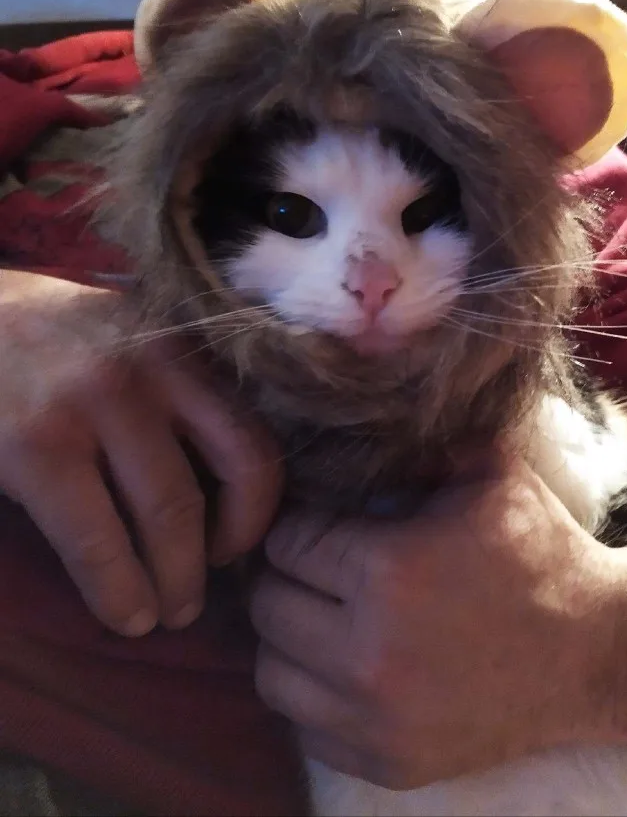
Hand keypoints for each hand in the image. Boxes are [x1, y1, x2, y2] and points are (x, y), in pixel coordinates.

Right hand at [0, 270, 282, 636]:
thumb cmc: (57, 346)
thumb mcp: (134, 350)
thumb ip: (181, 403)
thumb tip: (225, 499)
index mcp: (185, 351)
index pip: (252, 442)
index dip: (255, 512)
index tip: (234, 547)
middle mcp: (153, 368)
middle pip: (217, 480)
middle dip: (209, 559)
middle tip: (194, 600)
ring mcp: (94, 402)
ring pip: (166, 513)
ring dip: (172, 582)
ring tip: (162, 616)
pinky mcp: (36, 444)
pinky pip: (94, 538)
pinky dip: (116, 588)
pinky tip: (122, 614)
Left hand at [250, 449, 626, 788]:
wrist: (597, 653)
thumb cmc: (541, 553)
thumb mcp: (488, 471)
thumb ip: (417, 446)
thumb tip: (353, 434)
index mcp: (388, 571)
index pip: (288, 543)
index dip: (303, 526)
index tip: (323, 526)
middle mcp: (368, 652)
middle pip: (269, 606)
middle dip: (289, 578)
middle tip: (320, 569)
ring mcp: (376, 719)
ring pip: (273, 673)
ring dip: (291, 639)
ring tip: (326, 618)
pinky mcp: (389, 764)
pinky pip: (307, 727)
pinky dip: (316, 696)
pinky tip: (350, 667)